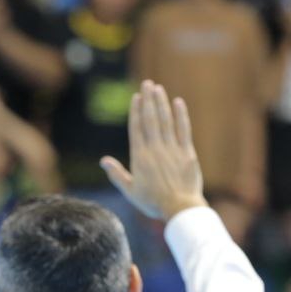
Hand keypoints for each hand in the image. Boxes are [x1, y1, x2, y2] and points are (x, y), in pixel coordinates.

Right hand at [100, 80, 206, 220]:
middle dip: (148, 100)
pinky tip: (178, 103)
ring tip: (158, 88)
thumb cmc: (153, 202)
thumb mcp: (130, 191)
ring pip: (165, 121)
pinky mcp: (187, 152)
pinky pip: (183, 130)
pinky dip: (181, 115)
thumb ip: (117, 174)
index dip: (136, 111)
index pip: (136, 128)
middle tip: (147, 84)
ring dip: (161, 103)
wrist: (179, 208)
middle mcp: (155, 149)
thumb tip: (103, 161)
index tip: (136, 97)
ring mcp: (172, 149)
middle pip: (151, 119)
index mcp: (140, 157)